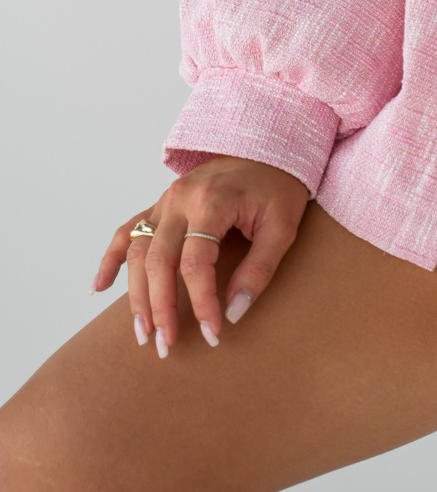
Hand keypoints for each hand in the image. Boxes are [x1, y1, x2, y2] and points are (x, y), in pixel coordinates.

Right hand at [92, 157, 309, 356]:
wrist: (268, 146)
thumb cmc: (278, 185)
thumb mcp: (282, 226)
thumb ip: (260, 269)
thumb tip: (235, 312)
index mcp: (212, 202)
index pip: (196, 263)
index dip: (202, 302)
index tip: (213, 332)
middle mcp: (181, 199)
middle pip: (158, 261)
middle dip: (160, 308)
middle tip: (166, 345)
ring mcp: (166, 200)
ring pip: (137, 251)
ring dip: (135, 294)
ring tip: (143, 332)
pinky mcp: (161, 203)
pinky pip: (127, 230)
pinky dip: (110, 259)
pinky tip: (100, 288)